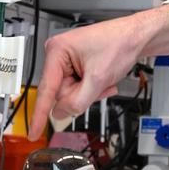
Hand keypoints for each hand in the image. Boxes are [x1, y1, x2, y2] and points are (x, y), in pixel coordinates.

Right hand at [28, 5, 168, 138]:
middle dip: (81, 95)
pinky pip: (79, 88)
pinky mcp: (75, 66)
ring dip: (90, 92)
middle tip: (99, 85)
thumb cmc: (120, 44)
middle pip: (61, 93)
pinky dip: (93, 89)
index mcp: (57, 51)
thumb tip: (61, 114)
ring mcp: (67, 61)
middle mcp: (58, 55)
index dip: (40, 114)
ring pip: (72, 93)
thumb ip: (77, 101)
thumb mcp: (98, 78)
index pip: (46, 90)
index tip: (32, 133)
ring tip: (104, 79)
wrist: (136, 36)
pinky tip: (104, 79)